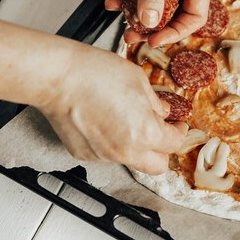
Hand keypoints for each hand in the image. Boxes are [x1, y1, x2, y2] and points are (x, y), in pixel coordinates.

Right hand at [37, 45, 187, 174]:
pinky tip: (105, 122)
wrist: (59, 78)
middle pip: (158, 166)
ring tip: (125, 120)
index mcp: (146, 133)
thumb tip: (162, 112)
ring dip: (136, 146)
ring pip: (131, 159)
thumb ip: (155, 103)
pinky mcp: (85, 154)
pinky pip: (107, 154)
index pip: (173, 144)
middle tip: (161, 133)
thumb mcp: (138, 81)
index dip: (179, 133)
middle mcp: (127, 151)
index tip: (178, 126)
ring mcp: (104, 155)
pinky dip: (111, 143)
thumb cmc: (96, 73)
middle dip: (163, 150)